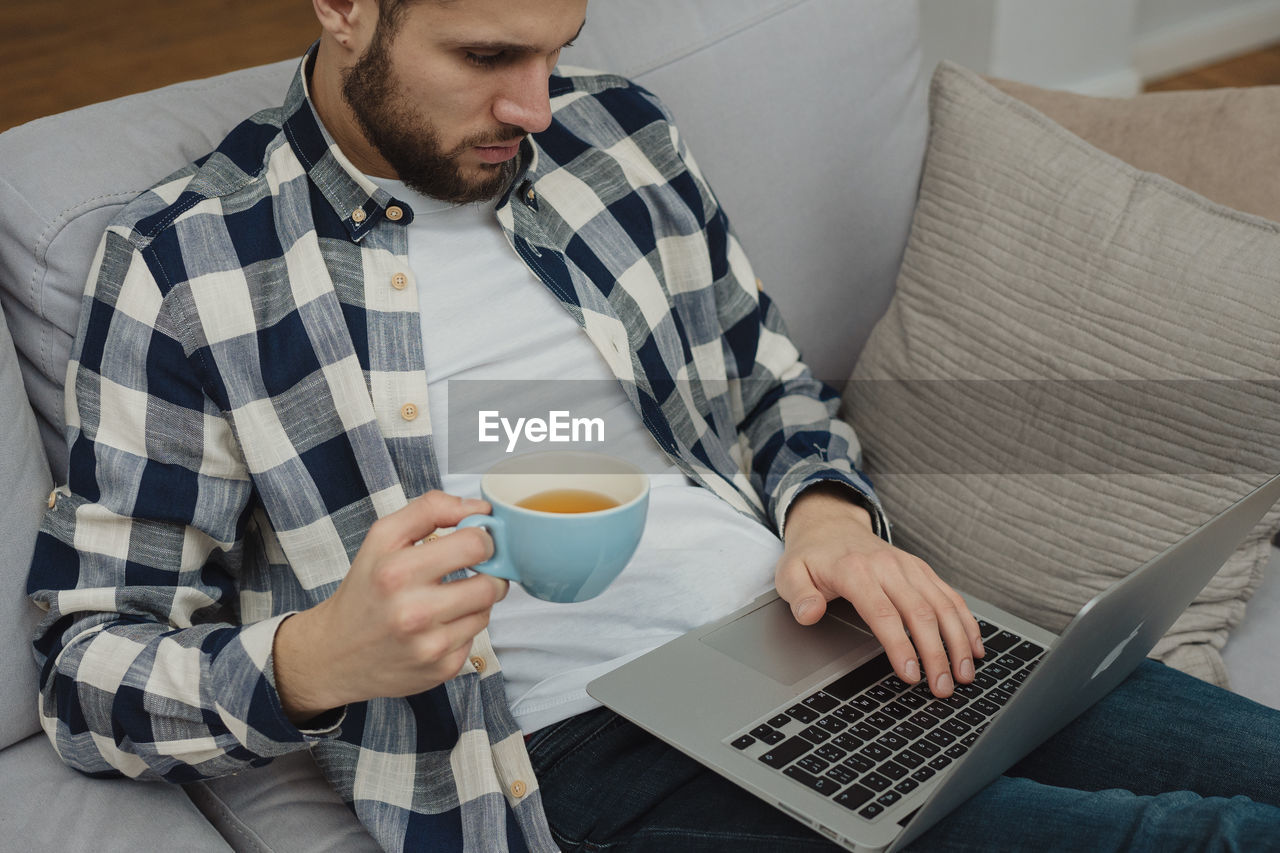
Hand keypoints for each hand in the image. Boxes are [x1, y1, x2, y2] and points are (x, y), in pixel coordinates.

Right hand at [273, 491, 507, 721]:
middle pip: (491, 584)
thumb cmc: (366, 589)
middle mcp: (413, 613)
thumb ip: (430, 509)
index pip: (475, 545)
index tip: (475, 541)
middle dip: (489, 573)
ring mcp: (429, 646)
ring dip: (476, 602)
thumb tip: (479, 508)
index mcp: (397, 572)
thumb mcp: (383, 538)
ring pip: (487, 611)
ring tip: (448, 598)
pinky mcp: (441, 670)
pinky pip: (476, 638)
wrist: (335, 654)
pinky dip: (463, 628)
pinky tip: (439, 626)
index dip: (483, 538)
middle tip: (474, 570)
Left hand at [776, 485, 983, 697]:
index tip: (911, 675)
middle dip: (936, 654)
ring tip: (964, 675)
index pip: (884, 613)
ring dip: (957, 642)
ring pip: (943, 605)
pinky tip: (974, 646)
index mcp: (855, 571)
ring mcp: (909, 567)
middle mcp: (888, 566)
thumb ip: (799, 595)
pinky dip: (966, 621)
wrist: (830, 524)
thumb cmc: (811, 556)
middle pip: (920, 613)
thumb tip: (810, 614)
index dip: (900, 646)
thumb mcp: (790, 574)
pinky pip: (950, 595)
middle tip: (942, 688)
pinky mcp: (921, 570)